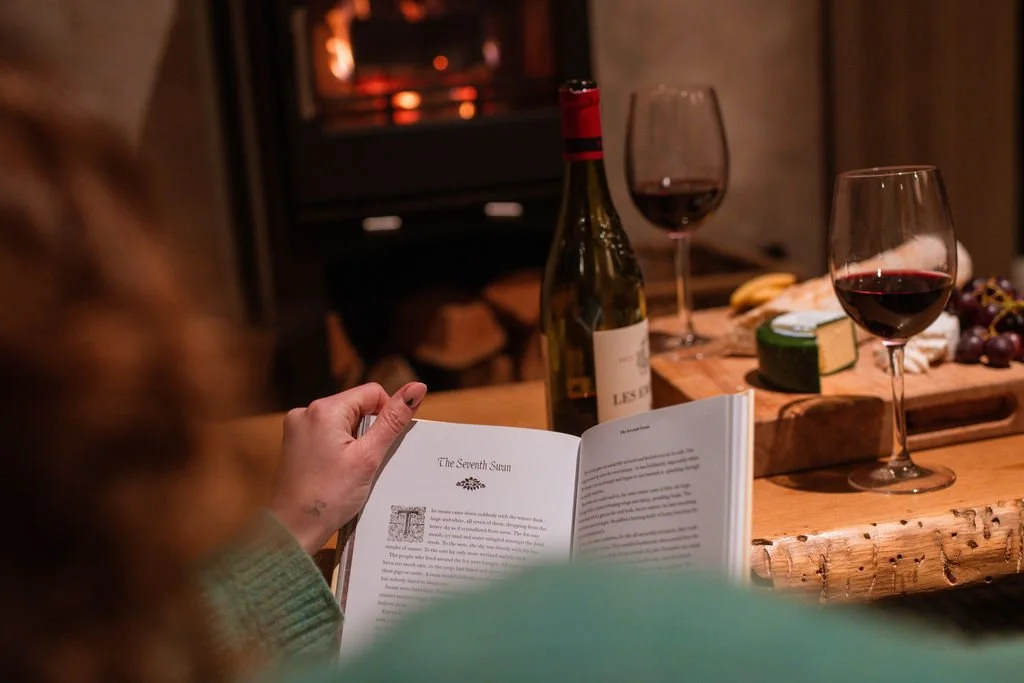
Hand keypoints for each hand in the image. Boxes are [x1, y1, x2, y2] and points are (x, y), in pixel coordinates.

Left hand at [270, 381, 427, 553]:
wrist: (293, 530)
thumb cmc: (329, 497)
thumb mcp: (368, 457)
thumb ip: (393, 421)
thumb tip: (417, 387)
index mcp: (324, 409)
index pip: (372, 393)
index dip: (386, 416)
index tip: (383, 445)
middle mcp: (306, 412)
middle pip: (356, 406)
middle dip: (368, 431)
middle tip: (366, 462)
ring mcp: (298, 427)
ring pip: (343, 421)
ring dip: (355, 441)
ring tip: (351, 469)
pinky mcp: (295, 443)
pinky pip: (328, 434)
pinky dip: (340, 448)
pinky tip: (340, 471)